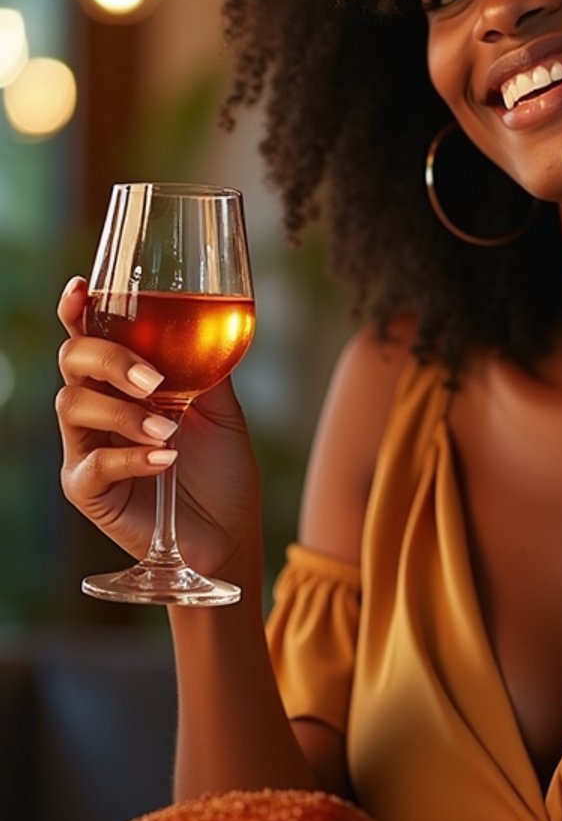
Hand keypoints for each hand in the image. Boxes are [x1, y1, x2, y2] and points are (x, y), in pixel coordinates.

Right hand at [55, 276, 262, 583]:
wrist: (231, 532)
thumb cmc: (222, 471)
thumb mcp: (221, 410)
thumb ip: (205, 368)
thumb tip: (204, 325)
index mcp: (122, 382)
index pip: (89, 337)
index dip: (77, 311)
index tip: (82, 288)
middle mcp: (97, 408)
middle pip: (72, 360)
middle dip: (109, 357)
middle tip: (154, 379)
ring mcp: (86, 448)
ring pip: (72, 405)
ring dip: (124, 412)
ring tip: (169, 429)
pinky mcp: (87, 491)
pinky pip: (91, 465)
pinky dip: (131, 457)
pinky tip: (166, 459)